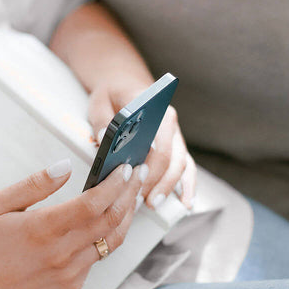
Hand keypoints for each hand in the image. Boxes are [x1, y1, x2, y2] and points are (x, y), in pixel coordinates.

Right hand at [0, 158, 142, 288]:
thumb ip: (36, 184)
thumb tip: (65, 166)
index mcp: (43, 229)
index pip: (94, 203)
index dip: (115, 183)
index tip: (125, 168)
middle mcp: (61, 254)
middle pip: (111, 220)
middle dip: (130, 193)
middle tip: (137, 175)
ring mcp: (69, 274)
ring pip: (112, 242)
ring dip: (125, 217)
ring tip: (131, 196)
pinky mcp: (71, 288)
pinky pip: (96, 259)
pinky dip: (104, 239)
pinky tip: (103, 224)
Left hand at [88, 79, 196, 210]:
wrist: (125, 84)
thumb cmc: (113, 94)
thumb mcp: (100, 101)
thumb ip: (102, 119)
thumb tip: (104, 137)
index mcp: (155, 109)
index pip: (157, 143)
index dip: (150, 166)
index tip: (140, 181)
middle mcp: (170, 123)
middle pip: (170, 158)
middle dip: (157, 182)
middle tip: (142, 201)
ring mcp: (175, 136)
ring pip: (180, 165)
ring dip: (169, 187)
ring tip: (152, 204)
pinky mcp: (176, 147)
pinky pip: (187, 168)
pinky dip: (188, 185)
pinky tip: (185, 203)